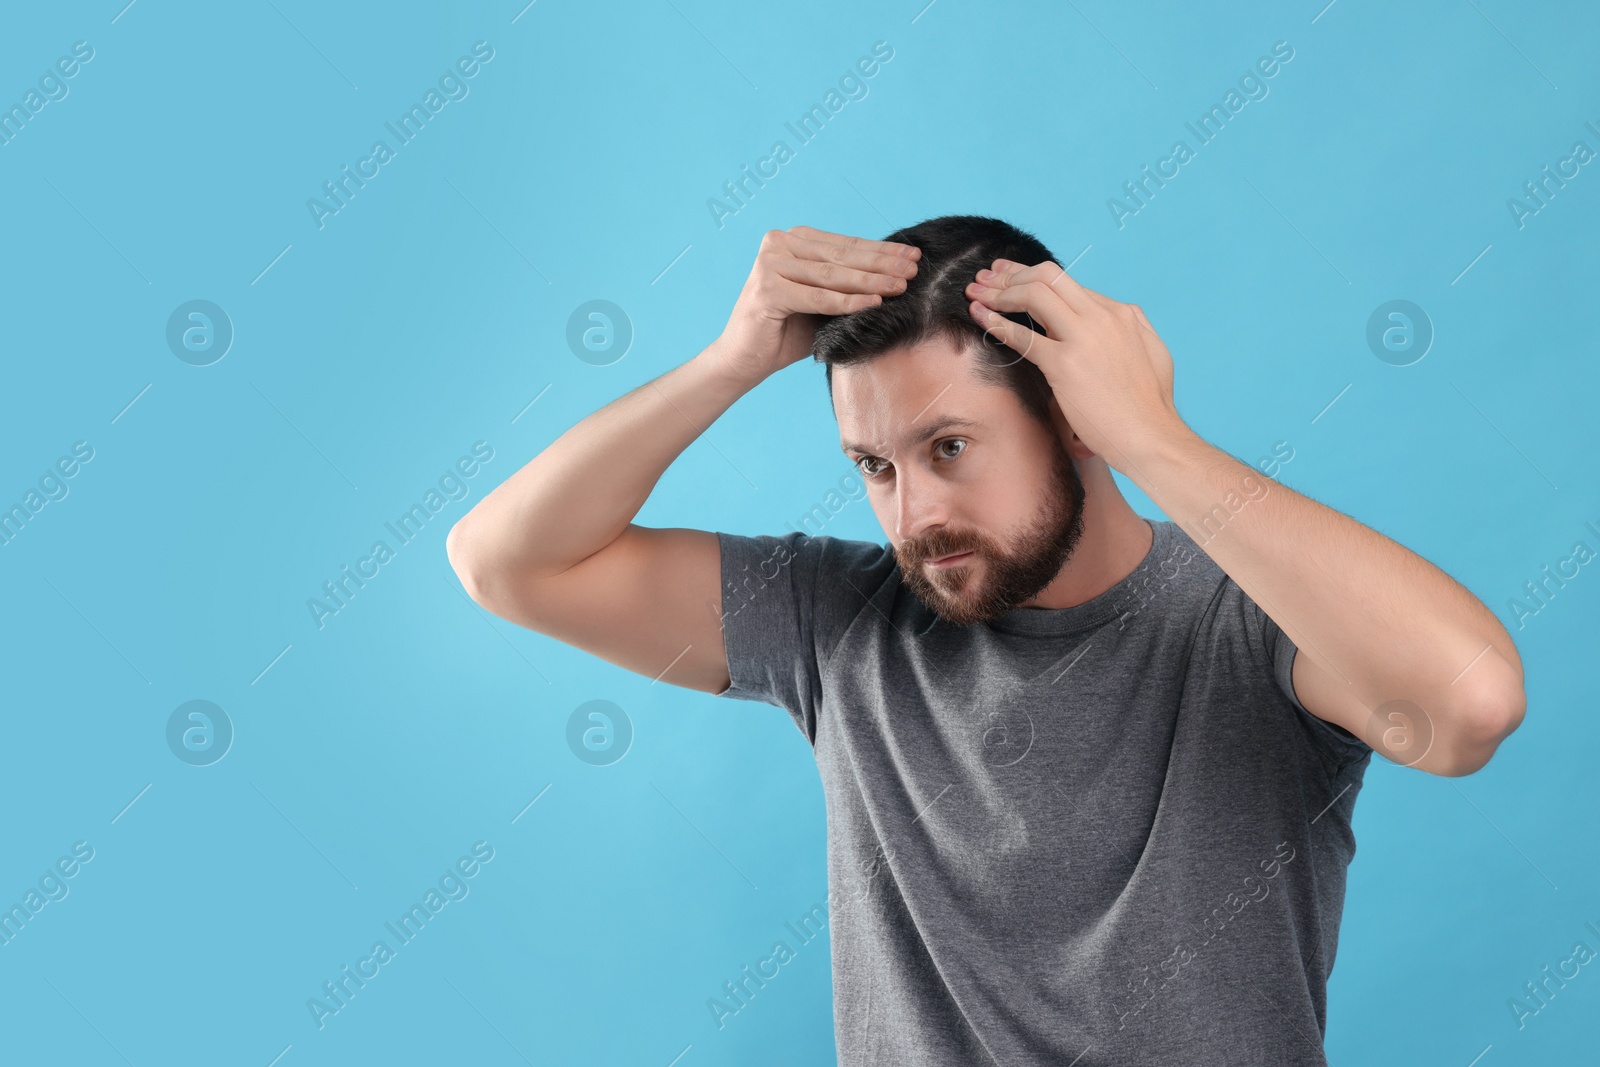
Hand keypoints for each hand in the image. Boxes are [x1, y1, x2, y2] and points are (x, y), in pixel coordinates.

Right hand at [712, 226, 919, 382]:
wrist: (743, 360)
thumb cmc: (786, 332)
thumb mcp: (822, 300)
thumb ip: (846, 283)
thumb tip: (895, 272)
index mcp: (791, 240)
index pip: (844, 245)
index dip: (880, 250)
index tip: (913, 255)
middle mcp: (778, 244)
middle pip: (841, 256)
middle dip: (881, 262)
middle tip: (913, 269)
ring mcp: (770, 264)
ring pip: (832, 275)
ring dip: (870, 281)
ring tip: (900, 286)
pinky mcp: (767, 289)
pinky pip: (818, 297)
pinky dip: (848, 302)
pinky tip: (874, 303)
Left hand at [964, 258, 1184, 474]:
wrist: (1151, 438)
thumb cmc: (1150, 407)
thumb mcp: (1154, 352)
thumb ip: (1135, 328)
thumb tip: (1122, 314)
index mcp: (1122, 313)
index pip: (1068, 284)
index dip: (1033, 277)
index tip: (1010, 277)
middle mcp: (1102, 318)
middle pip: (1048, 276)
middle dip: (1011, 274)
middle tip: (985, 277)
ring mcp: (1083, 338)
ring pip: (1033, 294)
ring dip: (999, 292)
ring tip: (975, 293)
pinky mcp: (1065, 365)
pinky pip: (1023, 336)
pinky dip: (996, 323)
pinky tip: (980, 317)